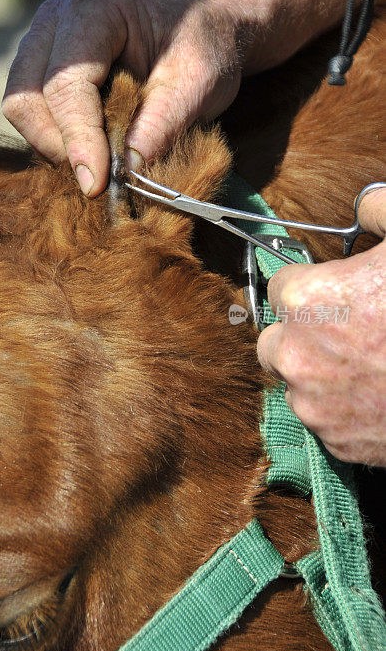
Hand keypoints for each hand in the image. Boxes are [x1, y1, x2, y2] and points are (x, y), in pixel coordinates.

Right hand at [2, 0, 240, 195]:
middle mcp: (54, 20)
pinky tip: (92, 148)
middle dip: (59, 145)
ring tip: (100, 161)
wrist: (199, 24)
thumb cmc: (201, 46)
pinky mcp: (39, 68)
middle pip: (26, 97)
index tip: (97, 184)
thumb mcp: (200, 83)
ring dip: (53, 145)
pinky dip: (55, 140)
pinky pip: (29, 113)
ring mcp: (41, 42)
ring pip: (20, 108)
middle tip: (100, 177)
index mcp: (94, 8)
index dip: (78, 138)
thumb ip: (164, 124)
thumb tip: (127, 171)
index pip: (65, 82)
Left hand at [257, 188, 385, 465]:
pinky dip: (344, 410)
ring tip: (370, 364)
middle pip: (275, 340)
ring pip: (298, 384)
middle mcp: (296, 355)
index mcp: (308, 299)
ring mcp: (315, 405)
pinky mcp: (337, 443)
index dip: (311, 284)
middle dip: (302, 334)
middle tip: (348, 329)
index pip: (281, 284)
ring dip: (321, 374)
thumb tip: (366, 207)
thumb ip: (382, 210)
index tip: (335, 290)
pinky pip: (325, 421)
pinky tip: (380, 394)